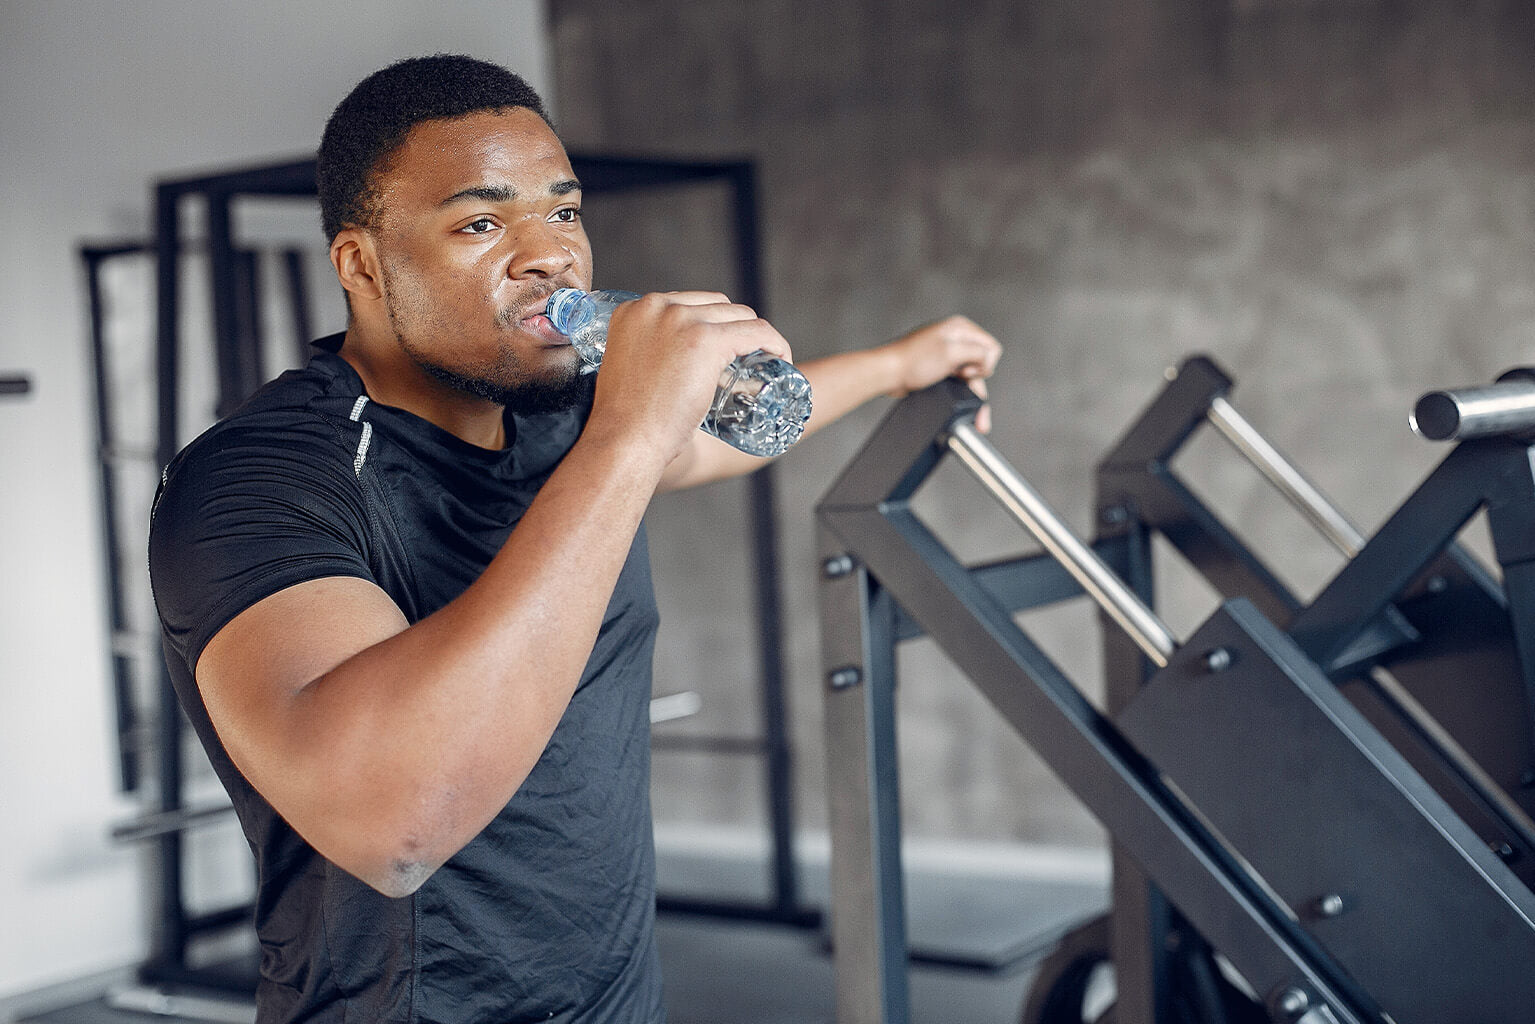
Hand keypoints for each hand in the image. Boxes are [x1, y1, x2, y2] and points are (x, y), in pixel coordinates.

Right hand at [592, 291, 793, 463]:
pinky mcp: (705, 339)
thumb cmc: (626, 422)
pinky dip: (774, 343)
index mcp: (635, 310)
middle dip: (734, 330)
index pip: (688, 305)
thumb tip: (666, 371)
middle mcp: (657, 306)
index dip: (711, 326)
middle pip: (716, 305)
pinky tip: (781, 358)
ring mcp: (681, 320)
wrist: (624, 440)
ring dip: (755, 337)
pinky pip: (756, 332)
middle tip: (743, 363)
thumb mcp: (628, 372)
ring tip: (763, 365)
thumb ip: (645, 359)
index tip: (721, 352)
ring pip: (738, 316)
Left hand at [883, 315, 1001, 430]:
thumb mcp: (951, 353)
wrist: (888, 374)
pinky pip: (958, 377)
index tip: (965, 371)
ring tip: (965, 401)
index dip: (983, 364)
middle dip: (978, 379)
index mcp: (960, 328)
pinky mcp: (940, 365)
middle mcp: (956, 338)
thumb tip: (987, 360)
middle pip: (983, 361)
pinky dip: (960, 389)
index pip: (991, 348)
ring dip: (971, 388)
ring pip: (971, 373)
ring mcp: (948, 352)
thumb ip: (977, 353)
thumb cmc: (913, 361)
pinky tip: (957, 398)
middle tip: (965, 386)